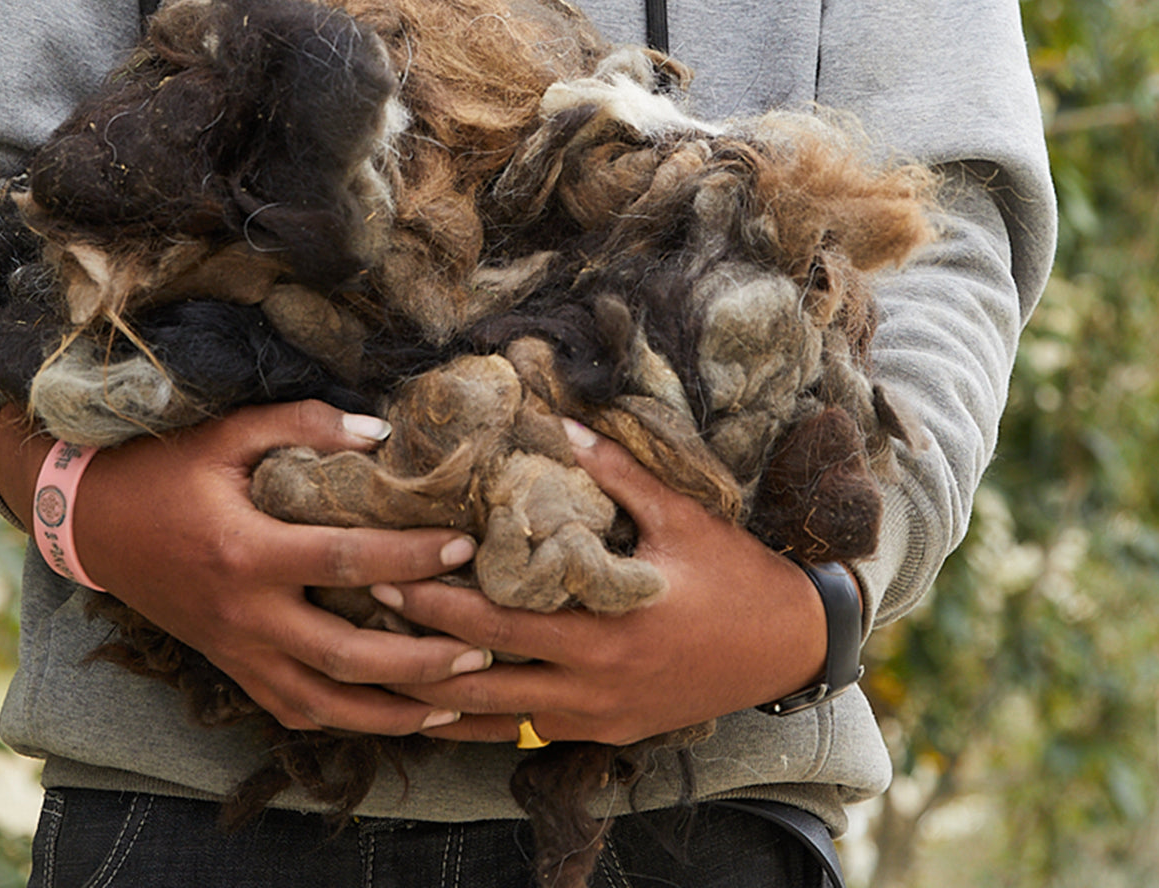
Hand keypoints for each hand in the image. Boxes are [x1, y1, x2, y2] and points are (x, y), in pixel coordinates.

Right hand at [0, 400, 491, 735]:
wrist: (88, 523)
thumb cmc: (161, 470)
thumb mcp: (228, 434)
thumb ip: (304, 425)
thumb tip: (382, 430)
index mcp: (246, 551)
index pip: (347, 560)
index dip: (411, 556)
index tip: (464, 548)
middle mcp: (244, 615)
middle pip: (347, 655)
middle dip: (421, 658)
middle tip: (484, 648)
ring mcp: (236, 651)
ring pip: (324, 704)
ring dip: (393, 711)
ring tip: (453, 704)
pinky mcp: (230, 668)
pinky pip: (291, 710)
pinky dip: (344, 721)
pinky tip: (390, 717)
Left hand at [370, 420, 832, 745]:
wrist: (792, 648)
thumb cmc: (738, 576)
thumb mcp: (683, 517)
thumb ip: (618, 475)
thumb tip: (562, 424)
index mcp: (607, 627)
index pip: (499, 620)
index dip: (437, 599)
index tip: (386, 571)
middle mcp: (595, 682)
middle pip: (483, 673)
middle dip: (418, 646)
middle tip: (366, 616)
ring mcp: (601, 716)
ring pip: (499, 719)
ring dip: (441, 695)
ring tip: (385, 668)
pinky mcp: (610, 732)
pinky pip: (533, 732)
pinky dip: (488, 720)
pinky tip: (448, 707)